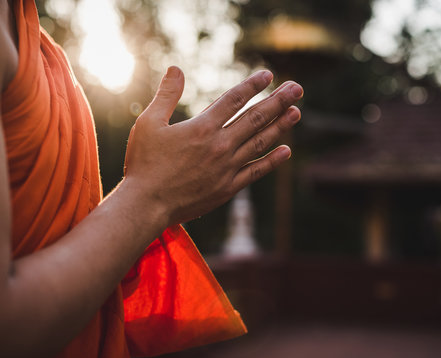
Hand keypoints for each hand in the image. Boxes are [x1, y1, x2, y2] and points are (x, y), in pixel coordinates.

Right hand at [123, 66, 302, 224]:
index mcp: (202, 127)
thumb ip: (166, 95)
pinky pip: (256, 171)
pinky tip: (285, 151)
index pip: (234, 99)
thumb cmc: (143, 163)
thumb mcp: (148, 123)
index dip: (253, 85)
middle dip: (278, 101)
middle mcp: (220, 145)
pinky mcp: (227, 188)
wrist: (146, 204)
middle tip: (297, 88)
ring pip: (260, 142)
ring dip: (281, 126)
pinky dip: (272, 160)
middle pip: (255, 117)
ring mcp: (226, 168)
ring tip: (297, 112)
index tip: (268, 75)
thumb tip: (176, 68)